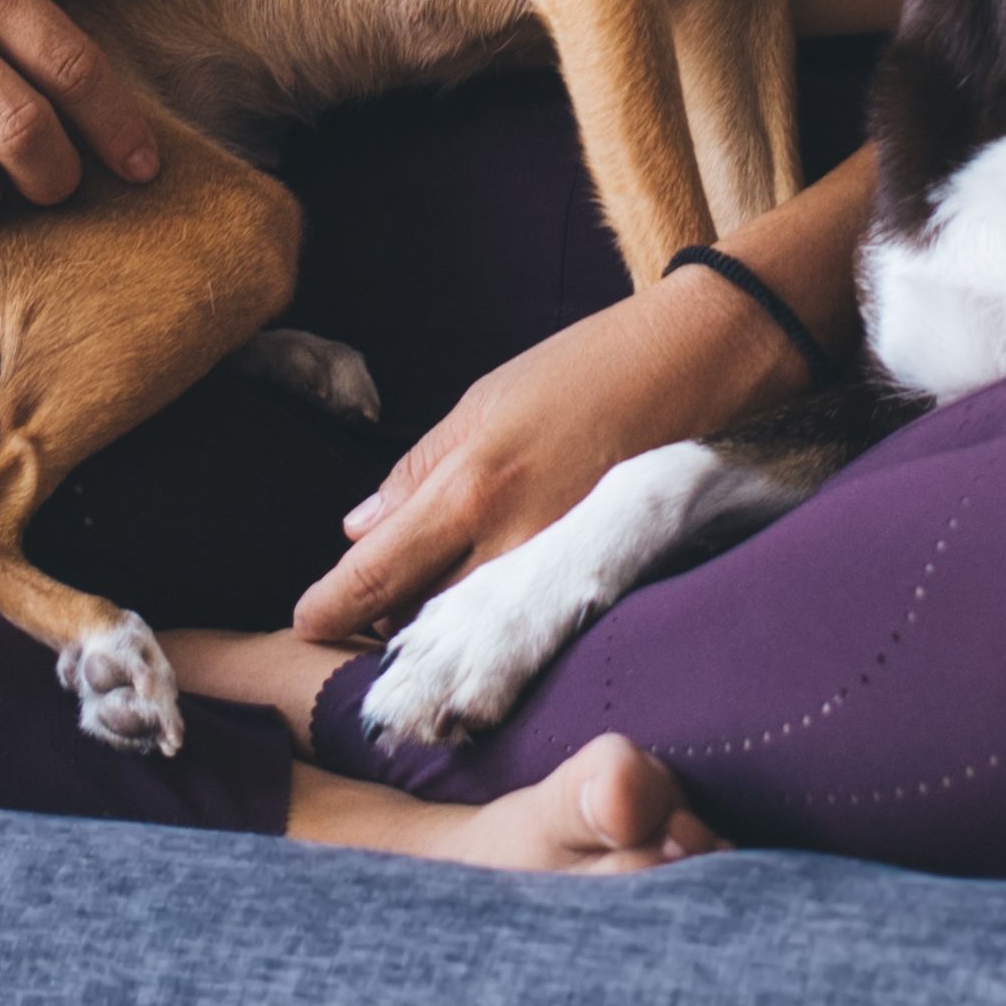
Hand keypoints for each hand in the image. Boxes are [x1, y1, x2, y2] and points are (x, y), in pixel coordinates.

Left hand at [290, 269, 796, 643]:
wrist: (700, 363)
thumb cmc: (588, 369)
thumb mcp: (484, 400)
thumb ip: (418, 472)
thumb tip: (359, 532)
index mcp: (471, 486)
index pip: (380, 571)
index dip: (334, 606)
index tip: (306, 622)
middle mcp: (513, 541)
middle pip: (423, 622)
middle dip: (385, 637)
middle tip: (358, 641)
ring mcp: (564, 571)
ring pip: (478, 636)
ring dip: (441, 643)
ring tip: (418, 643)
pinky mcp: (605, 583)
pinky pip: (535, 629)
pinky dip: (501, 638)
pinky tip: (488, 635)